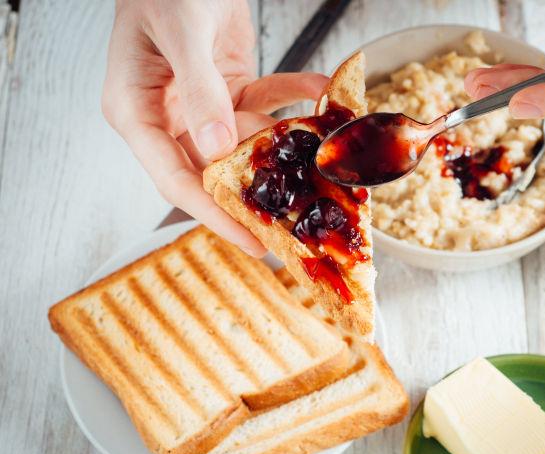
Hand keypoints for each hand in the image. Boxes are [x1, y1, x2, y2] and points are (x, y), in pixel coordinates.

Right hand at [102, 0, 327, 255]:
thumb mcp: (181, 35)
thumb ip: (200, 90)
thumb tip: (217, 148)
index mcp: (136, 112)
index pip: (175, 179)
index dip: (214, 215)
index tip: (251, 241)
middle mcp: (166, 116)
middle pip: (212, 173)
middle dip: (255, 195)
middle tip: (295, 224)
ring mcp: (199, 105)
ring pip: (245, 144)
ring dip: (283, 145)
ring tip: (321, 155)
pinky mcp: (228, 89)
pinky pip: (263, 103)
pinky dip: (292, 97)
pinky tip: (320, 89)